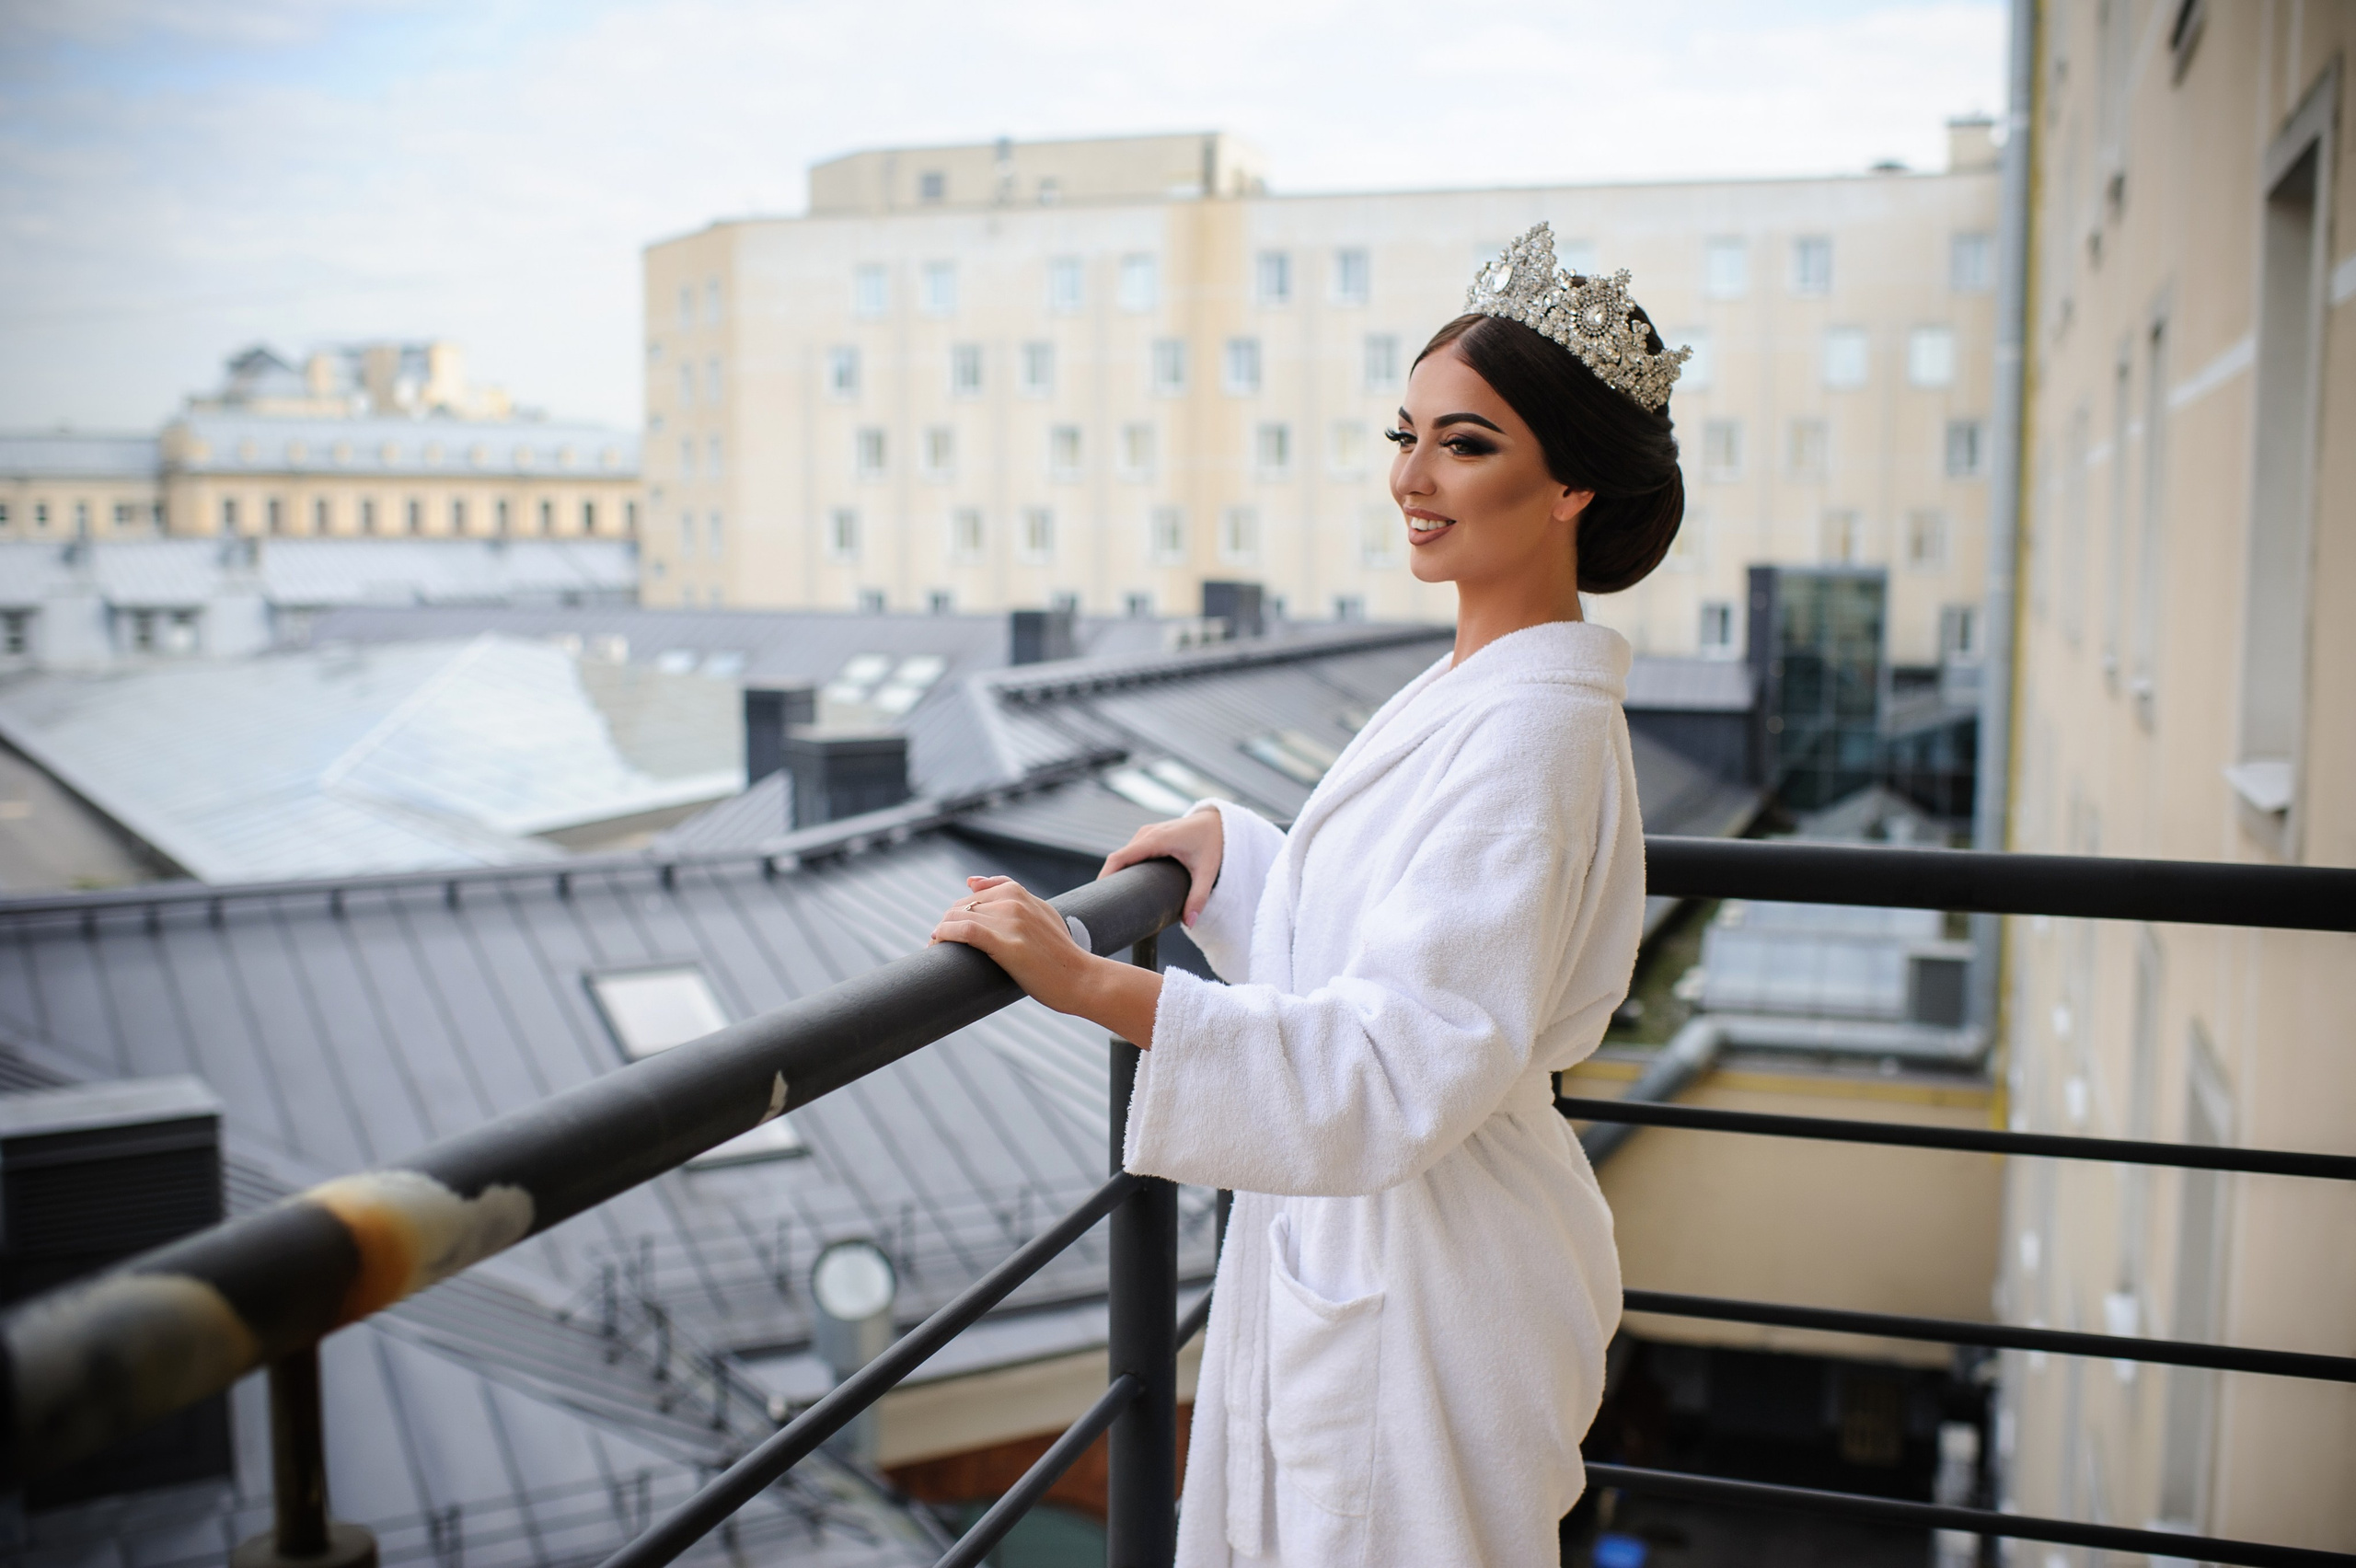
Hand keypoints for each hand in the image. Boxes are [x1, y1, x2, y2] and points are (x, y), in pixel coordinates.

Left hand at [931, 876, 1162, 1045]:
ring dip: (941, 932)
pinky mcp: (1006, 943)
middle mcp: (1015, 901)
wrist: (1082, 979)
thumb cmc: (1060, 954)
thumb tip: (970, 880)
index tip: (952, 931)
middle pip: (962, 905)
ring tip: (937, 949)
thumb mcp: (1041, 913)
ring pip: (958, 916)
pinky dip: (946, 935)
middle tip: (941, 945)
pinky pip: (965, 931)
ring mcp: (1011, 921)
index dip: (958, 914)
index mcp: (1020, 892)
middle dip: (947, 923)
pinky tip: (938, 944)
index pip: (974, 895)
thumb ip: (1011, 894)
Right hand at [1100, 806, 1222, 927]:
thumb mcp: (1208, 871)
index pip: (1120, 858)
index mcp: (1156, 840)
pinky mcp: (1149, 837)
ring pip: (1123, 855)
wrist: (1219, 821)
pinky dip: (1125, 868)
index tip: (1097, 896)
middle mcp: (1146, 834)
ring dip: (1116, 874)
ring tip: (1112, 899)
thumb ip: (1199, 897)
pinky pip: (1130, 853)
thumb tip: (1190, 924)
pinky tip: (1124, 885)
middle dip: (1108, 880)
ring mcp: (1146, 834)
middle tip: (1104, 905)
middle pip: (1118, 858)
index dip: (1106, 876)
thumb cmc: (1214, 843)